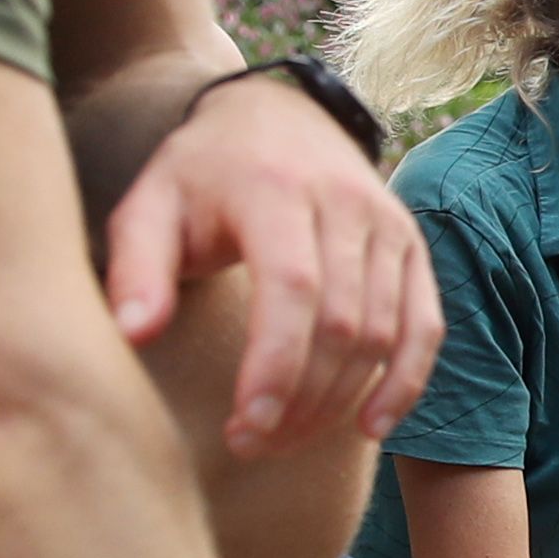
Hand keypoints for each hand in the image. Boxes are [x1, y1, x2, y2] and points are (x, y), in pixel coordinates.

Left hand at [106, 76, 439, 453]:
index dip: (275, 365)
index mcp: (275, 190)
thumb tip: (134, 334)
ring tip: (286, 438)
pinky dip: (405, 382)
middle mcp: (345, 203)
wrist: (272, 115)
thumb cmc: (201, 175)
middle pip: (341, 322)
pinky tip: (370, 427)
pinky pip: (425, 324)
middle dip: (300, 398)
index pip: (292, 288)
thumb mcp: (149, 207)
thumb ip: (136, 268)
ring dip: (338, 401)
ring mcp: (387, 223)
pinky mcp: (411, 245)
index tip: (245, 426)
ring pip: (381, 332)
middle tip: (252, 443)